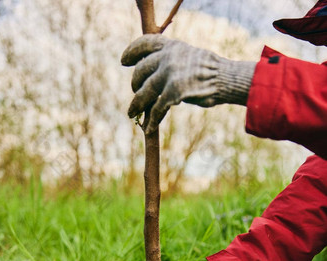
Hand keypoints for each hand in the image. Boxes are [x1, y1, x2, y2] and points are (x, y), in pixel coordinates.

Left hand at [121, 34, 255, 133]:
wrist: (225, 79)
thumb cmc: (209, 70)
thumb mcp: (189, 56)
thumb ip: (172, 59)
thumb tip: (155, 73)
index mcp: (171, 46)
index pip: (144, 44)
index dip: (132, 52)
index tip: (124, 61)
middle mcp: (167, 57)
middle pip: (141, 71)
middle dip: (136, 84)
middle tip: (136, 92)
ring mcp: (169, 74)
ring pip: (144, 92)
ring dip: (136, 105)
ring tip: (131, 113)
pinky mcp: (174, 93)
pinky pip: (156, 109)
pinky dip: (151, 121)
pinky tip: (147, 129)